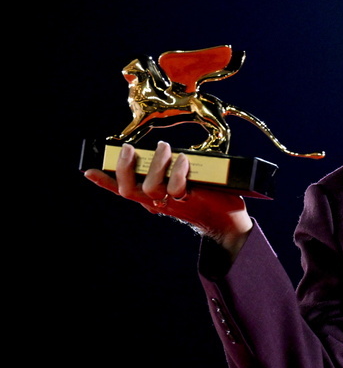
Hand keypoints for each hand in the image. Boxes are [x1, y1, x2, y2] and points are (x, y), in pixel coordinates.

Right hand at [84, 141, 252, 257]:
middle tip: (128, 148)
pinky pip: (177, 187)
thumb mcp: (182, 182)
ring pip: (150, 187)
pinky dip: (178, 172)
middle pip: (128, 190)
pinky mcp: (189, 201)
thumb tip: (162, 150)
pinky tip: (184, 160)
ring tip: (165, 147)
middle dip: (124, 168)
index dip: (105, 182)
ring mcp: (172, 203)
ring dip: (156, 163)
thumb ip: (169, 171)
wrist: (227, 221)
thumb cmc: (205, 198)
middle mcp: (157, 202)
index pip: (123, 190)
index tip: (89, 170)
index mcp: (151, 198)